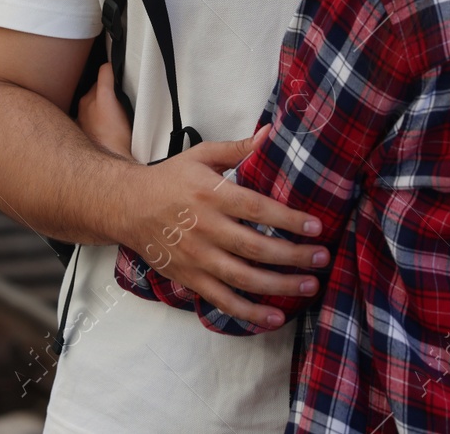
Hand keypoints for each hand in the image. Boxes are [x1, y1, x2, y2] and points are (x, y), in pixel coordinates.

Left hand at [78, 62, 134, 158]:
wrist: (111, 160)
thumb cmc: (123, 140)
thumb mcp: (131, 112)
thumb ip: (126, 93)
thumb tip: (123, 80)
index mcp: (101, 96)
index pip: (105, 70)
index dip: (113, 69)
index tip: (118, 70)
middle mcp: (87, 101)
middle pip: (97, 84)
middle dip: (106, 87)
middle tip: (118, 96)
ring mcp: (81, 112)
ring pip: (91, 97)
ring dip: (99, 100)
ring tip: (112, 111)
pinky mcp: (78, 123)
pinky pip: (86, 111)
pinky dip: (93, 112)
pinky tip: (102, 121)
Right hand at [112, 127, 329, 328]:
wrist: (126, 206)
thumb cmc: (169, 179)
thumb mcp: (200, 156)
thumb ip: (237, 148)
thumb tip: (272, 132)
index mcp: (210, 195)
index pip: (257, 210)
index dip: (288, 220)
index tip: (317, 226)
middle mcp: (205, 228)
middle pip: (256, 247)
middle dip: (294, 256)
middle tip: (323, 258)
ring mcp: (196, 257)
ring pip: (244, 278)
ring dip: (280, 285)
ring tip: (310, 286)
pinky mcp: (189, 278)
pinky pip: (223, 300)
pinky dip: (249, 312)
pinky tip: (275, 317)